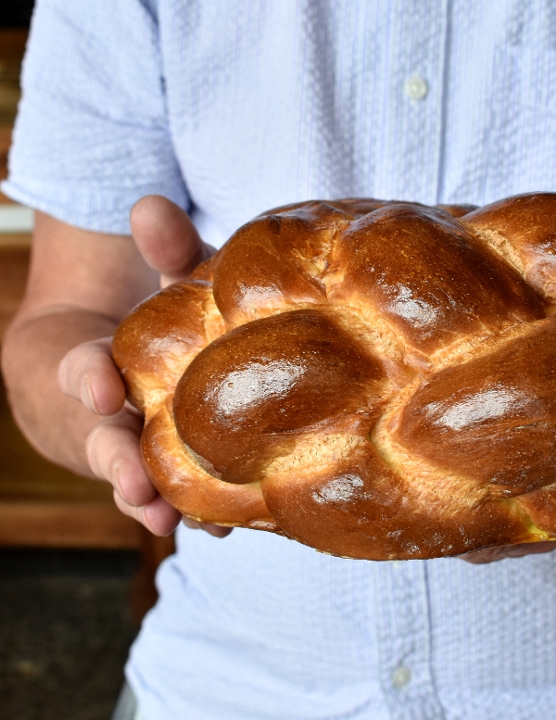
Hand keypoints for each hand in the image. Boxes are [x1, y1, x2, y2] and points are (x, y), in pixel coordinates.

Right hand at [57, 196, 227, 537]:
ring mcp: (143, 455)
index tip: (103, 384)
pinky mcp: (179, 478)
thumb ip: (165, 248)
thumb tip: (151, 203)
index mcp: (101, 369)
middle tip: (135, 481)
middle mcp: (115, 421)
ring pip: (141, 485)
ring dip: (155, 502)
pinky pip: (184, 500)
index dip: (91, 379)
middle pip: (106, 445)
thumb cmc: (168, 321)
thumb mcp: (172, 280)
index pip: (84, 373)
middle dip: (118, 463)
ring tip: (172, 520)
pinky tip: (229, 524)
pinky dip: (201, 512)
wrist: (158, 367)